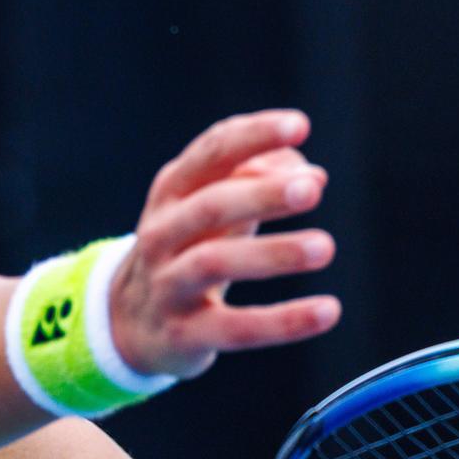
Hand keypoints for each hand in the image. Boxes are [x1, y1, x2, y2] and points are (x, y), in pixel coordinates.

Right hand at [108, 109, 339, 379]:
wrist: (131, 321)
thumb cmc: (192, 246)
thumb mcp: (216, 205)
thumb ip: (264, 178)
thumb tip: (313, 175)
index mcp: (173, 190)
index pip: (211, 152)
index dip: (254, 135)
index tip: (300, 125)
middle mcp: (162, 232)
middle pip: (210, 206)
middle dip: (262, 195)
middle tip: (311, 190)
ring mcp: (168, 283)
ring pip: (215, 263)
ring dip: (273, 253)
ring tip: (325, 247)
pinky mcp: (183, 334)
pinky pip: (235, 328)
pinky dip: (283, 322)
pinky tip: (328, 311)